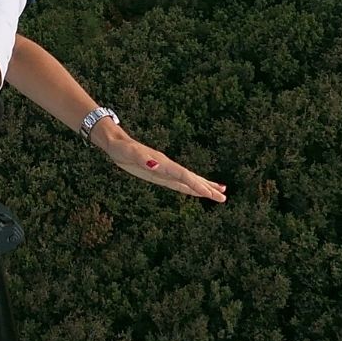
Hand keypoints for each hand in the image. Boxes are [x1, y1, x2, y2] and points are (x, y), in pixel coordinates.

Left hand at [92, 124, 226, 201]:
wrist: (117, 143)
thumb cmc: (122, 148)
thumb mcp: (129, 154)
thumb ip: (142, 159)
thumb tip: (156, 165)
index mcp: (163, 162)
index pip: (183, 175)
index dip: (196, 185)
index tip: (209, 193)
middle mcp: (167, 166)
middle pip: (192, 178)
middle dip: (207, 188)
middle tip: (223, 197)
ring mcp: (166, 170)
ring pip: (189, 181)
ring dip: (204, 187)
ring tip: (221, 192)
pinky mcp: (161, 174)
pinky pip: (179, 183)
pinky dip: (191, 187)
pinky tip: (199, 191)